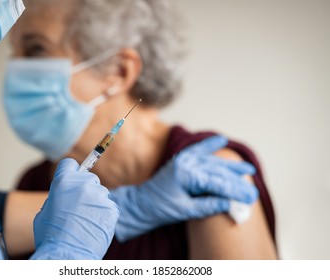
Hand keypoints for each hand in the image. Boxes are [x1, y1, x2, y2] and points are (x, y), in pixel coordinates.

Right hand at [31, 158, 118, 258]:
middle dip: (85, 189)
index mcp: (63, 182)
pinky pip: (109, 206)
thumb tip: (65, 194)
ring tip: (86, 220)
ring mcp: (99, 196)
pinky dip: (104, 214)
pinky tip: (95, 226)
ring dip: (95, 202)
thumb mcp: (45, 211)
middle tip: (79, 206)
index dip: (70, 171)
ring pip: (101, 193)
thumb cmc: (50, 236)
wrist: (67, 255)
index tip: (72, 177)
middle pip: (89, 178)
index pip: (69, 164)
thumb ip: (57, 197)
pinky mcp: (112, 209)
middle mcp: (83, 185)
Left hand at [111, 136, 258, 241]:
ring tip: (248, 169)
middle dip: (237, 181)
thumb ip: (208, 206)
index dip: (236, 190)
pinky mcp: (181, 160)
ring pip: (212, 161)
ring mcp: (184, 159)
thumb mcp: (185, 211)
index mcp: (187, 174)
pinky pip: (198, 150)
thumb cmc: (159, 208)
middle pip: (218, 171)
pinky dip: (210, 145)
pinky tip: (221, 140)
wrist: (140, 204)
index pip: (218, 182)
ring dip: (230, 166)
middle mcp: (187, 163)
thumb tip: (231, 204)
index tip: (251, 197)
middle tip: (253, 191)